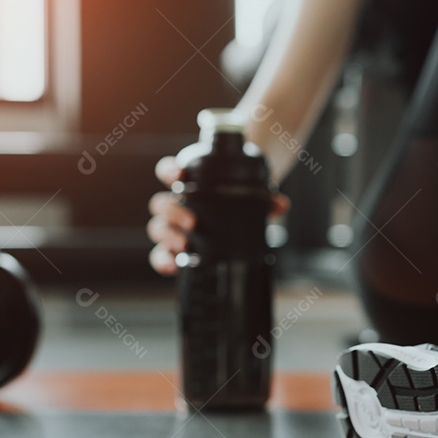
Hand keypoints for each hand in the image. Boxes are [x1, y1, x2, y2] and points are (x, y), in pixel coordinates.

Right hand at [147, 156, 289, 274]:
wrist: (236, 216)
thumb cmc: (236, 200)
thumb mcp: (251, 196)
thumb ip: (265, 200)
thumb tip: (280, 205)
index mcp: (187, 183)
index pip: (168, 171)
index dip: (169, 171)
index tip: (181, 176)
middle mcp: (176, 204)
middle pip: (160, 204)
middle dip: (173, 212)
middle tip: (193, 223)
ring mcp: (173, 227)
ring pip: (157, 227)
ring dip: (168, 235)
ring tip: (185, 245)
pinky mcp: (173, 248)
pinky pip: (159, 255)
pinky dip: (163, 261)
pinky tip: (174, 266)